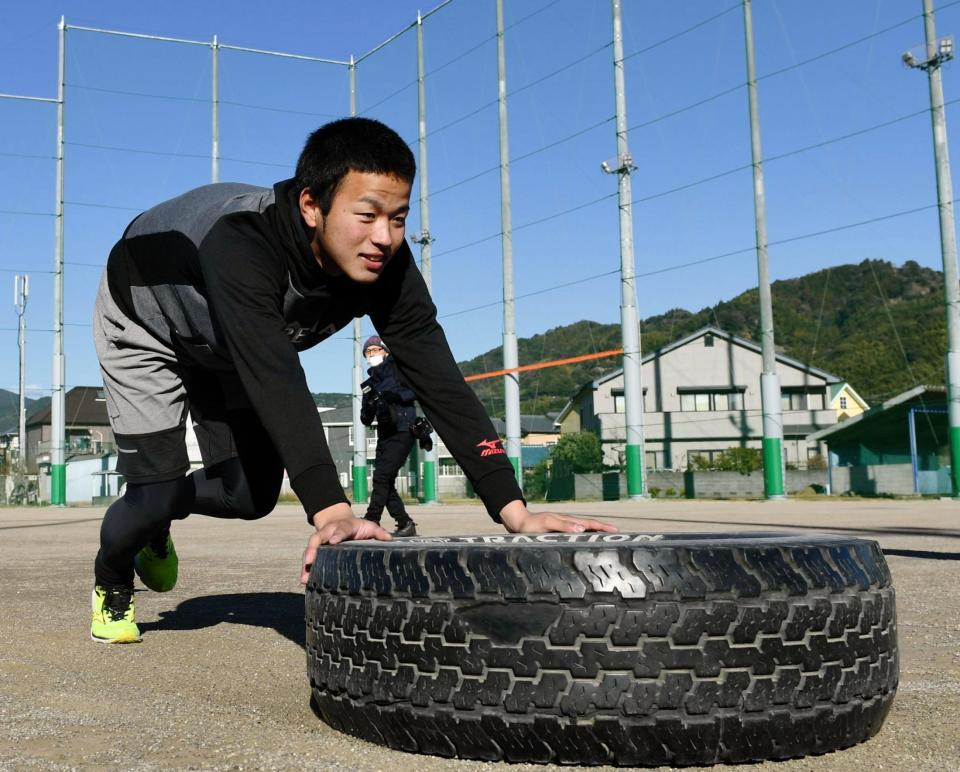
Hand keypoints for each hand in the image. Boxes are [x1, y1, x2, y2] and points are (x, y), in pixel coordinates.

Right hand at [300, 502, 390, 583]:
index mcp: (343, 527)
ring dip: (306, 562)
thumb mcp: (368, 526)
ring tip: (305, 577)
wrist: (339, 521)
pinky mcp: (316, 550)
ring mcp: (320, 541)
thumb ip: (378, 532)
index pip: (340, 529)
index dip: (337, 535)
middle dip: (313, 549)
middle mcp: (328, 532)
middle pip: (318, 538)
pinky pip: (308, 558)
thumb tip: (389, 539)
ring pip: (311, 549)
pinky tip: (304, 580)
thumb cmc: (356, 527)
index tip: (333, 541)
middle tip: (310, 560)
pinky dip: (305, 568)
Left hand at [499, 499, 617, 534]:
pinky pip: (576, 534)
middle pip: (589, 525)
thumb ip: (564, 525)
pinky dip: (585, 536)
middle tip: (617, 534)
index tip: (615, 530)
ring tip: (606, 538)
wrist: (519, 523)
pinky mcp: (559, 532)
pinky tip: (587, 541)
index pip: (589, 523)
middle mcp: (568, 523)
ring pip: (584, 529)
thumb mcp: (548, 524)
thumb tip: (582, 527)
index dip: (602, 527)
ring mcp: (564, 527)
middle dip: (603, 529)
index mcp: (568, 521)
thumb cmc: (532, 525)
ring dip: (595, 532)